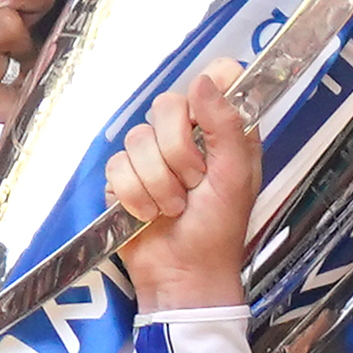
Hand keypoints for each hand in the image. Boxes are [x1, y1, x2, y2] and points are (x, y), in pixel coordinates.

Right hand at [108, 66, 258, 315]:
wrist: (184, 275)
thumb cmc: (218, 230)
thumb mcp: (235, 177)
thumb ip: (227, 126)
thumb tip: (204, 80)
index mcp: (221, 129)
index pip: (216, 77)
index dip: (210, 84)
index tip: (205, 113)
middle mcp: (186, 135)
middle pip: (166, 103)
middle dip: (178, 150)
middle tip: (193, 182)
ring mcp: (151, 155)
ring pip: (137, 138)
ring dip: (158, 182)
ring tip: (173, 208)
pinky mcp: (123, 177)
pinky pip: (117, 166)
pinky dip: (135, 195)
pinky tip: (148, 213)